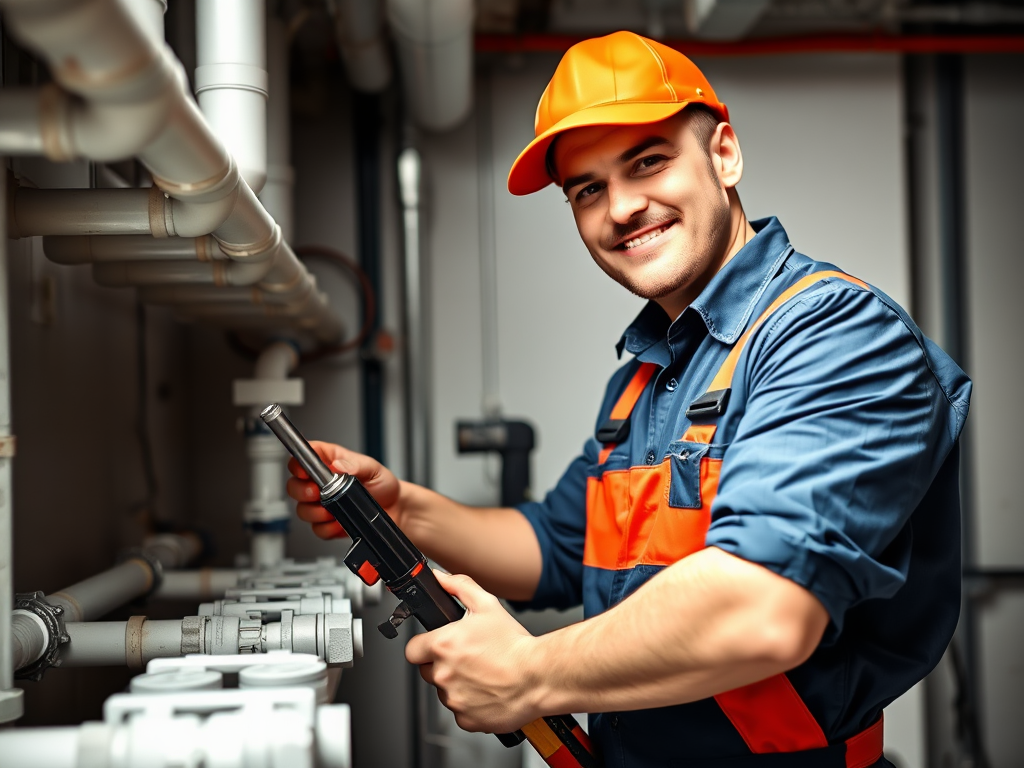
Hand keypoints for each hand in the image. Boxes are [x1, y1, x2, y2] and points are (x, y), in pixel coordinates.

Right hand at [285, 441, 404, 539]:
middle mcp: (323, 483)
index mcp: (331, 462)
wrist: (395, 510)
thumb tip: (338, 464)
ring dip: (314, 512)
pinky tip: (339, 523)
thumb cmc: (384, 485)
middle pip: (295, 484)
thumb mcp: (374, 469)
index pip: (306, 457)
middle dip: (302, 491)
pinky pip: (316, 529)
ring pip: (302, 509)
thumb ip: (356, 465)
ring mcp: (323, 504)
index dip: (298, 463)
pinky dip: (326, 528)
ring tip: (331, 511)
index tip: (303, 471)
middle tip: (317, 494)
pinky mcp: (327, 523)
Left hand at [405, 571, 541, 733]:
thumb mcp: (487, 605)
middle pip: (427, 671)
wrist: (538, 675)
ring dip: (457, 684)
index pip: (412, 650)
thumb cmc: (514, 644)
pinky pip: (460, 711)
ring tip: (482, 675)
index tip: (436, 647)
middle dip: (442, 665)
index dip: (423, 647)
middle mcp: (443, 674)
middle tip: (467, 659)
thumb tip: (440, 579)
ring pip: (444, 692)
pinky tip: (487, 691)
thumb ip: (458, 586)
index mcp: (442, 645)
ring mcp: (453, 699)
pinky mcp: (466, 719)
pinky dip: (470, 704)